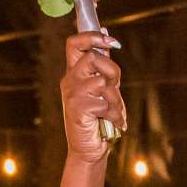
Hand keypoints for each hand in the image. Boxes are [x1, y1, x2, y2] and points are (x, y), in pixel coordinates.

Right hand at [60, 31, 127, 168]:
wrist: (89, 149)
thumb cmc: (99, 119)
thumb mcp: (103, 89)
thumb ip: (104, 68)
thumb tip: (108, 40)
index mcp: (74, 73)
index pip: (75, 43)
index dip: (93, 37)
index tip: (112, 43)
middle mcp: (70, 81)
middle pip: (92, 58)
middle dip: (112, 71)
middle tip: (115, 88)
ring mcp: (72, 95)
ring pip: (102, 82)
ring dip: (116, 99)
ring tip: (114, 112)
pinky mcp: (78, 109)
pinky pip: (105, 103)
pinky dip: (115, 115)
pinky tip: (114, 123)